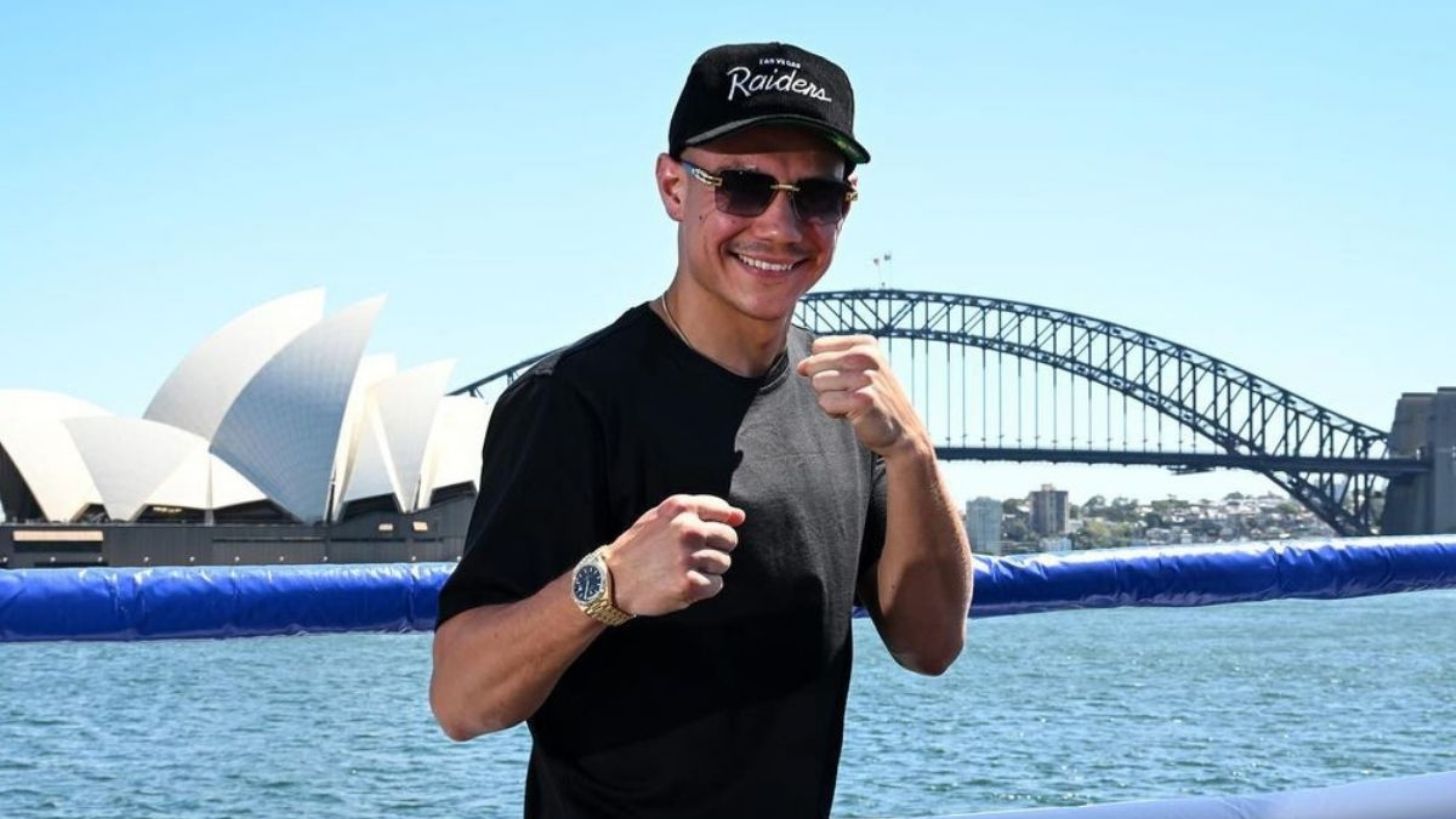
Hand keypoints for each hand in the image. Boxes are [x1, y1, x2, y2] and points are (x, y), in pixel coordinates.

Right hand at [602, 494, 745, 616]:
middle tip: (690, 556)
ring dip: (709, 570)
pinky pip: (717, 584)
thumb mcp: (662, 517)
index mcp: (681, 508)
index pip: (723, 512)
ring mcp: (688, 557)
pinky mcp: (690, 584)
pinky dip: (704, 588)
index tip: (701, 537)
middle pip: (729, 538)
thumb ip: (702, 511)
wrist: (611, 580)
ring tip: (683, 570)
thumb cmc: (640, 546)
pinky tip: (683, 583)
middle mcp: (687, 529)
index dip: (717, 526)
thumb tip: (741, 516)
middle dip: (715, 549)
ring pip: (724, 563)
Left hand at [796, 335, 930, 459]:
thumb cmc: (872, 398)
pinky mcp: (863, 399)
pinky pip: (825, 402)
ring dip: (830, 399)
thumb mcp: (852, 371)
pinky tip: (854, 414)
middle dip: (825, 385)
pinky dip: (834, 412)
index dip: (825, 367)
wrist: (901, 430)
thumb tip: (801, 367)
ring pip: (817, 384)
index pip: (818, 347)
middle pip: (814, 365)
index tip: (847, 379)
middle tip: (850, 394)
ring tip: (852, 404)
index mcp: (865, 344)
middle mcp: (866, 356)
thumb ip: (825, 362)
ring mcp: (866, 377)